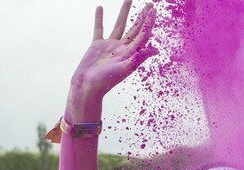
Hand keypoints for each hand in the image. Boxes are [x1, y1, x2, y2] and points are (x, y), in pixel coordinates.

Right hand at [65, 1, 157, 121]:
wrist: (87, 87)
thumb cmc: (106, 81)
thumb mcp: (125, 68)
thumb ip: (139, 57)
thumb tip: (156, 49)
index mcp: (130, 53)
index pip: (142, 34)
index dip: (148, 22)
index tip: (152, 10)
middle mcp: (122, 48)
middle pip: (135, 28)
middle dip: (142, 16)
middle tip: (150, 4)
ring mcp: (110, 45)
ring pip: (119, 25)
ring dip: (124, 12)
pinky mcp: (97, 45)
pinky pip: (99, 28)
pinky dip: (99, 18)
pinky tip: (100, 8)